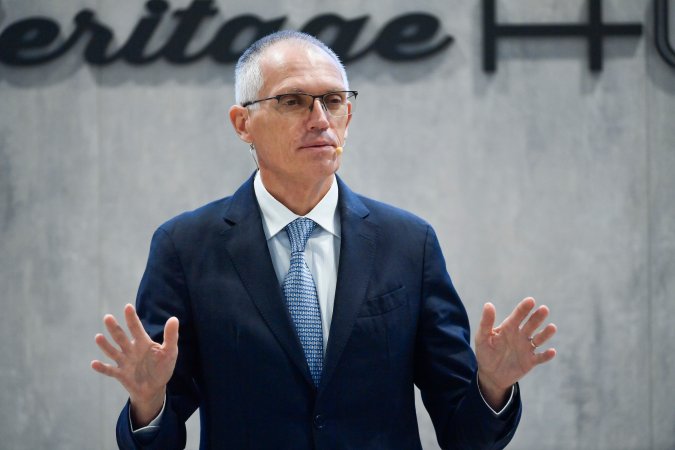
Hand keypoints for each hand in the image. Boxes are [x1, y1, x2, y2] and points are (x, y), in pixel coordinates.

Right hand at [91, 304, 178, 425]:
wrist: (154, 388)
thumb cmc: (162, 367)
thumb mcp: (170, 352)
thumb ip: (171, 336)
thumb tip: (174, 318)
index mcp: (143, 343)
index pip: (136, 328)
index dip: (132, 318)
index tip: (128, 307)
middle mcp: (131, 350)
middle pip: (121, 337)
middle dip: (114, 328)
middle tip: (107, 317)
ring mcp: (125, 362)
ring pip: (113, 351)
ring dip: (105, 345)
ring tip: (98, 337)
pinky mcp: (121, 374)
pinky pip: (110, 371)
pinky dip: (102, 368)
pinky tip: (94, 363)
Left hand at [475, 297, 556, 408]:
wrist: (490, 374)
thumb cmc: (485, 353)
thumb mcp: (482, 338)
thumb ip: (486, 323)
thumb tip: (488, 304)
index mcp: (509, 328)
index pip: (517, 316)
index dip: (523, 308)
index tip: (530, 300)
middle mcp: (520, 335)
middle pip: (531, 325)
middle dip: (537, 317)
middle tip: (544, 309)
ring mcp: (526, 348)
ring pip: (538, 339)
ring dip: (545, 334)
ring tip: (552, 327)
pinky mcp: (530, 361)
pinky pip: (540, 358)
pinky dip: (546, 355)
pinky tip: (552, 351)